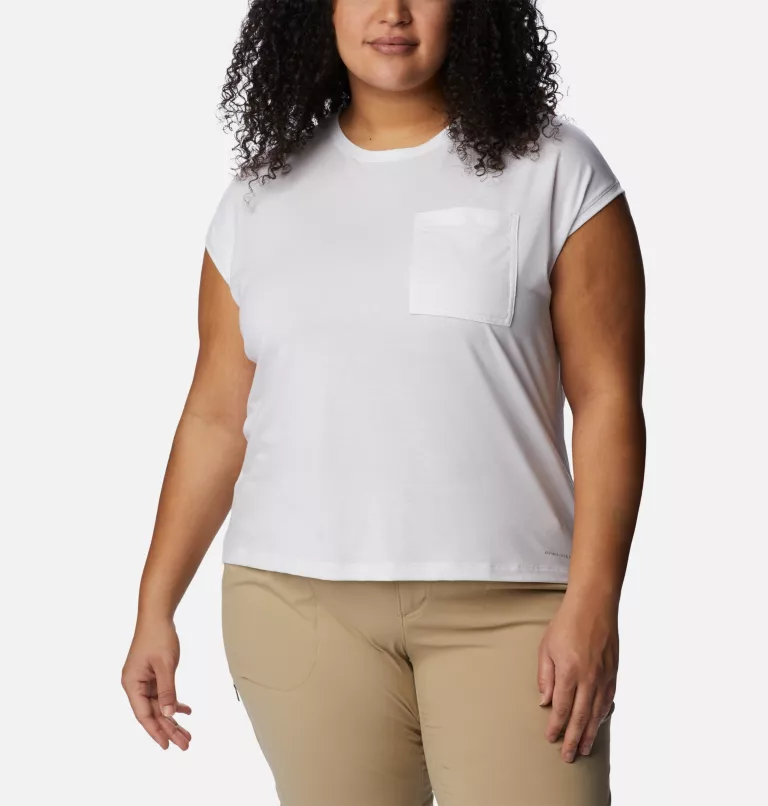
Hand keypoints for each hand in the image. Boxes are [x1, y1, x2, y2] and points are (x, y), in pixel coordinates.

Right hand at [121, 618, 191, 750]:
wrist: (157, 616)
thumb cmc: (158, 637)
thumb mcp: (165, 665)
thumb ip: (167, 690)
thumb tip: (168, 714)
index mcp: (132, 684)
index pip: (143, 714)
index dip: (155, 731)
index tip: (167, 746)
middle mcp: (135, 685)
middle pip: (152, 713)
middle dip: (169, 729)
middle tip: (185, 744)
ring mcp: (143, 680)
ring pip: (159, 706)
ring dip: (173, 719)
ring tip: (188, 734)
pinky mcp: (152, 675)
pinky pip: (163, 694)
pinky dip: (174, 702)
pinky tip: (186, 711)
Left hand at [537, 591, 617, 761]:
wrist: (594, 604)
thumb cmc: (566, 623)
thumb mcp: (546, 647)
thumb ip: (545, 676)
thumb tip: (545, 701)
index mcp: (569, 672)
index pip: (561, 708)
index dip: (555, 726)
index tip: (550, 738)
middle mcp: (588, 678)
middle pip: (580, 717)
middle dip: (573, 738)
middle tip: (568, 757)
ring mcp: (604, 676)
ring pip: (597, 713)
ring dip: (589, 733)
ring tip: (583, 748)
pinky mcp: (614, 672)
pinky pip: (608, 700)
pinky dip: (602, 715)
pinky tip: (598, 723)